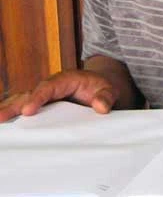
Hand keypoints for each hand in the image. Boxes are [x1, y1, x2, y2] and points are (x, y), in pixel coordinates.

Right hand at [0, 69, 117, 122]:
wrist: (100, 88)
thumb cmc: (102, 89)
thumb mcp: (109, 90)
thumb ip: (106, 97)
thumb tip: (101, 107)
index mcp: (66, 79)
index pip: (49, 86)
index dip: (38, 97)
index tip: (29, 110)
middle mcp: (51, 87)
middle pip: (30, 94)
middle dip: (15, 106)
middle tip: (1, 117)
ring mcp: (44, 97)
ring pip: (22, 102)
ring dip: (9, 111)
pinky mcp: (41, 107)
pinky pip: (24, 110)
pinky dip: (13, 116)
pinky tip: (4, 126)